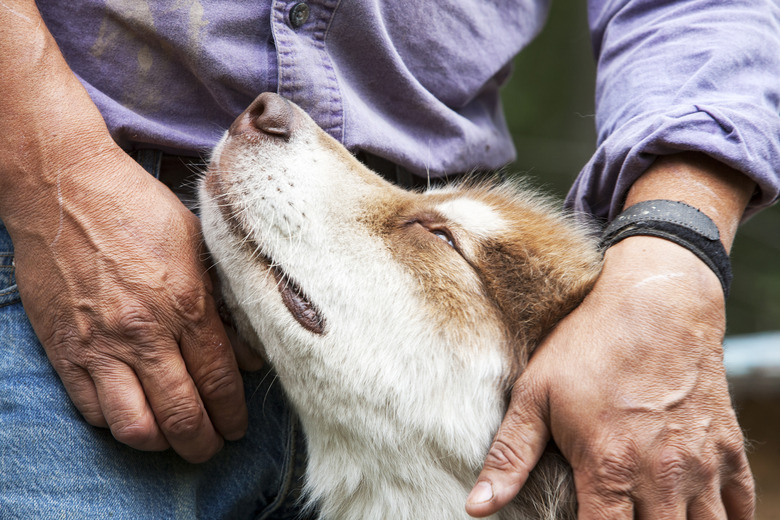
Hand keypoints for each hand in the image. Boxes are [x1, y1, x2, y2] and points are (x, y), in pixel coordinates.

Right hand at [6, 149, 247, 462]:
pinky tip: (134, 413)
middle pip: (182, 415)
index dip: (232, 414)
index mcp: (185, 304)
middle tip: (212, 445)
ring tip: (174, 437)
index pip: (219, 381)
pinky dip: (117, 423)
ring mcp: (100, 345)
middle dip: (203, 443)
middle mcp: (144, 332)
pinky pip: (92, 410)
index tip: (237, 427)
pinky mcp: (65, 349)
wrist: (64, 189)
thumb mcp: (200, 245)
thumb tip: (246, 352)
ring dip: (161, 443)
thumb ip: (225, 301)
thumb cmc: (139, 210)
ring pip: (134, 427)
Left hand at [466, 236, 753, 517]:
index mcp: (609, 466)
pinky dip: (728, 518)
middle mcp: (661, 474)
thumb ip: (510, 456)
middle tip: (618, 515)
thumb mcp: (536, 394)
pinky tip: (701, 514)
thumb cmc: (588, 345)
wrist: (656, 301)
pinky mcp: (729, 447)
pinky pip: (742, 506)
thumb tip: (476, 507)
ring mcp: (701, 463)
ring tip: (653, 514)